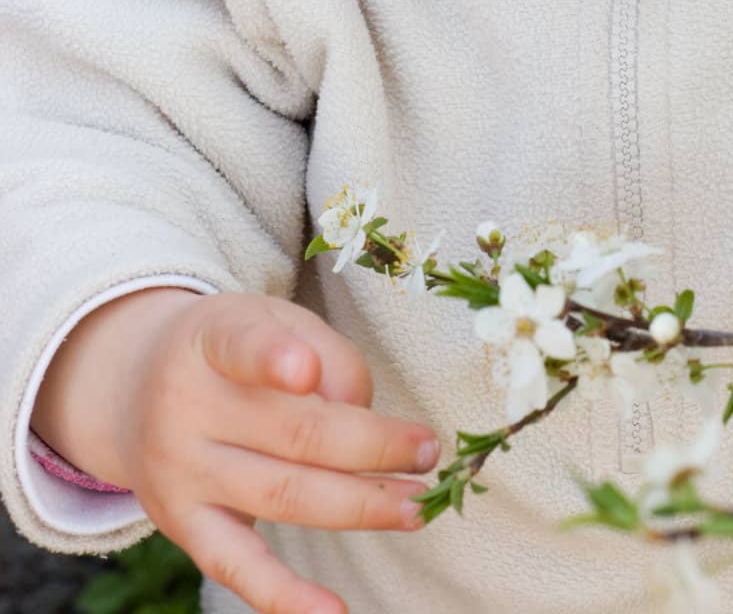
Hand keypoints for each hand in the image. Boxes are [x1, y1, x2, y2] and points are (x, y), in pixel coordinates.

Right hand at [114, 290, 440, 613]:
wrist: (133, 388)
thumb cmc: (232, 349)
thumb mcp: (271, 320)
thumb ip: (326, 355)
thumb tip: (366, 420)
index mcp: (211, 338)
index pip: (241, 345)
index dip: (274, 358)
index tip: (306, 369)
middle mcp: (185, 406)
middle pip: (294, 433)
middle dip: (374, 447)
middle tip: (427, 451)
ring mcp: (182, 472)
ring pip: (284, 496)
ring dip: (361, 505)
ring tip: (415, 507)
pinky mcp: (184, 526)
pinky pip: (238, 567)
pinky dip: (287, 596)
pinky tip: (333, 611)